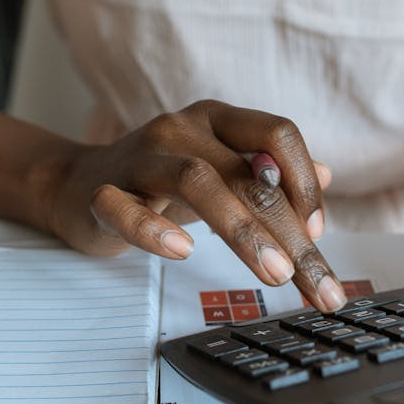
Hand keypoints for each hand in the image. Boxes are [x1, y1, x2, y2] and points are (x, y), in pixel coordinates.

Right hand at [44, 100, 347, 311]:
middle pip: (247, 174)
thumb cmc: (158, 182)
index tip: (318, 234)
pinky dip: (155, 229)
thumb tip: (327, 176)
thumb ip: (268, 175)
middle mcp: (182, 129)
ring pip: (197, 182)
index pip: (276, 133)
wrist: (76, 185)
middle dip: (289, 233)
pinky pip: (125, 207)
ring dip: (243, 231)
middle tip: (314, 282)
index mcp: (216, 120)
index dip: (304, 183)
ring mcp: (139, 157)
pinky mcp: (101, 192)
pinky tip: (182, 252)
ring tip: (274, 274)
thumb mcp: (219, 172)